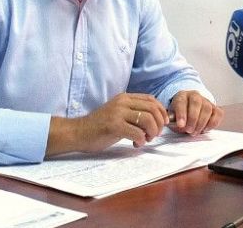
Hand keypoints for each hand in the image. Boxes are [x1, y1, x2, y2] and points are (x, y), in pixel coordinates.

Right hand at [46, 93, 168, 155]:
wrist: (78, 133)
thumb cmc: (100, 126)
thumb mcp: (118, 114)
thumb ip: (134, 113)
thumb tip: (156, 119)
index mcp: (125, 98)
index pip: (151, 100)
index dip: (162, 112)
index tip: (163, 124)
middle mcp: (122, 103)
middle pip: (152, 109)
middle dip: (159, 124)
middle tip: (154, 135)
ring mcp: (118, 113)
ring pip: (147, 120)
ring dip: (151, 132)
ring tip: (145, 139)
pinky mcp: (114, 126)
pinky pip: (137, 132)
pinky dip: (141, 140)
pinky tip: (136, 144)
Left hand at [168, 90, 223, 135]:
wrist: (189, 109)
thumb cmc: (180, 114)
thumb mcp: (172, 116)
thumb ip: (172, 120)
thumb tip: (173, 123)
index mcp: (182, 96)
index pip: (181, 102)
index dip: (181, 114)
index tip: (180, 125)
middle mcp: (195, 96)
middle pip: (196, 103)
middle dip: (193, 119)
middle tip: (189, 131)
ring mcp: (206, 101)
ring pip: (207, 108)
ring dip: (202, 122)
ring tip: (195, 132)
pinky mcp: (215, 107)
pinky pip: (218, 113)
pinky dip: (213, 122)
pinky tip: (205, 129)